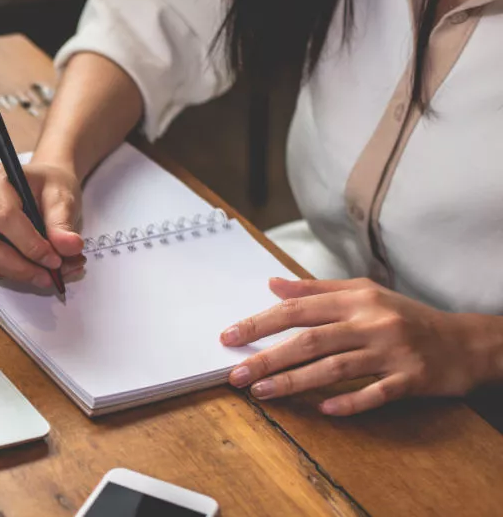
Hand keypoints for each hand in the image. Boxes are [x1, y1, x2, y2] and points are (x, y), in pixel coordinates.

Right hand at [0, 161, 85, 287]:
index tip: (55, 260)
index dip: (30, 245)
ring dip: (14, 271)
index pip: (4, 217)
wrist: (43, 185)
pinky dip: (13, 270)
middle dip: (16, 266)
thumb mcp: (62, 196)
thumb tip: (69, 248)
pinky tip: (35, 269)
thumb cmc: (49, 185)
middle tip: (46, 276)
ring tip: (45, 275)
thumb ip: (63, 223)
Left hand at [221, 277, 501, 415]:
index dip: (259, 323)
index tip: (228, 336)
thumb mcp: (364, 293)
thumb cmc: (406, 316)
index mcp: (355, 299)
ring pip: (335, 367)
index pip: (297, 310)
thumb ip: (316, 290)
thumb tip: (273, 285)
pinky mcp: (411, 378)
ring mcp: (392, 351)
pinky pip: (376, 392)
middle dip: (268, 357)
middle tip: (236, 374)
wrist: (466, 341)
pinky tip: (324, 409)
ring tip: (262, 392)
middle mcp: (371, 322)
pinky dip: (350, 401)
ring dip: (295, 381)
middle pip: (310, 339)